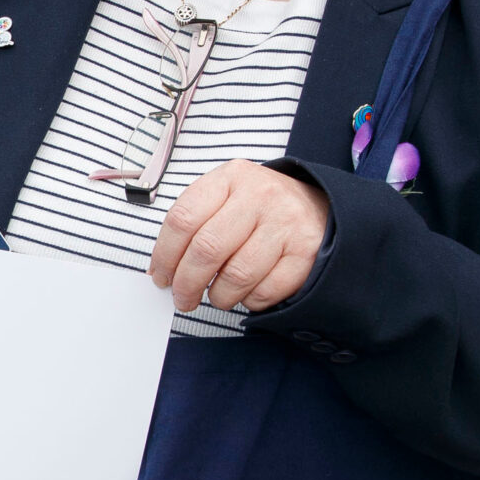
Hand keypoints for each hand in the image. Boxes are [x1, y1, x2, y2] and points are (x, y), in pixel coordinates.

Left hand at [147, 160, 329, 314]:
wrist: (318, 208)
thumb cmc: (260, 209)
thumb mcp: (226, 197)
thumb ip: (193, 225)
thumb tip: (162, 270)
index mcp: (231, 178)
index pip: (183, 219)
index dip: (165, 255)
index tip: (161, 276)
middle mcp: (260, 195)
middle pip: (207, 249)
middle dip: (186, 283)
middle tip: (182, 298)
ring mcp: (286, 223)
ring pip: (236, 275)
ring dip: (219, 296)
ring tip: (218, 295)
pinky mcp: (306, 252)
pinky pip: (266, 291)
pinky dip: (250, 300)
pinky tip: (248, 292)